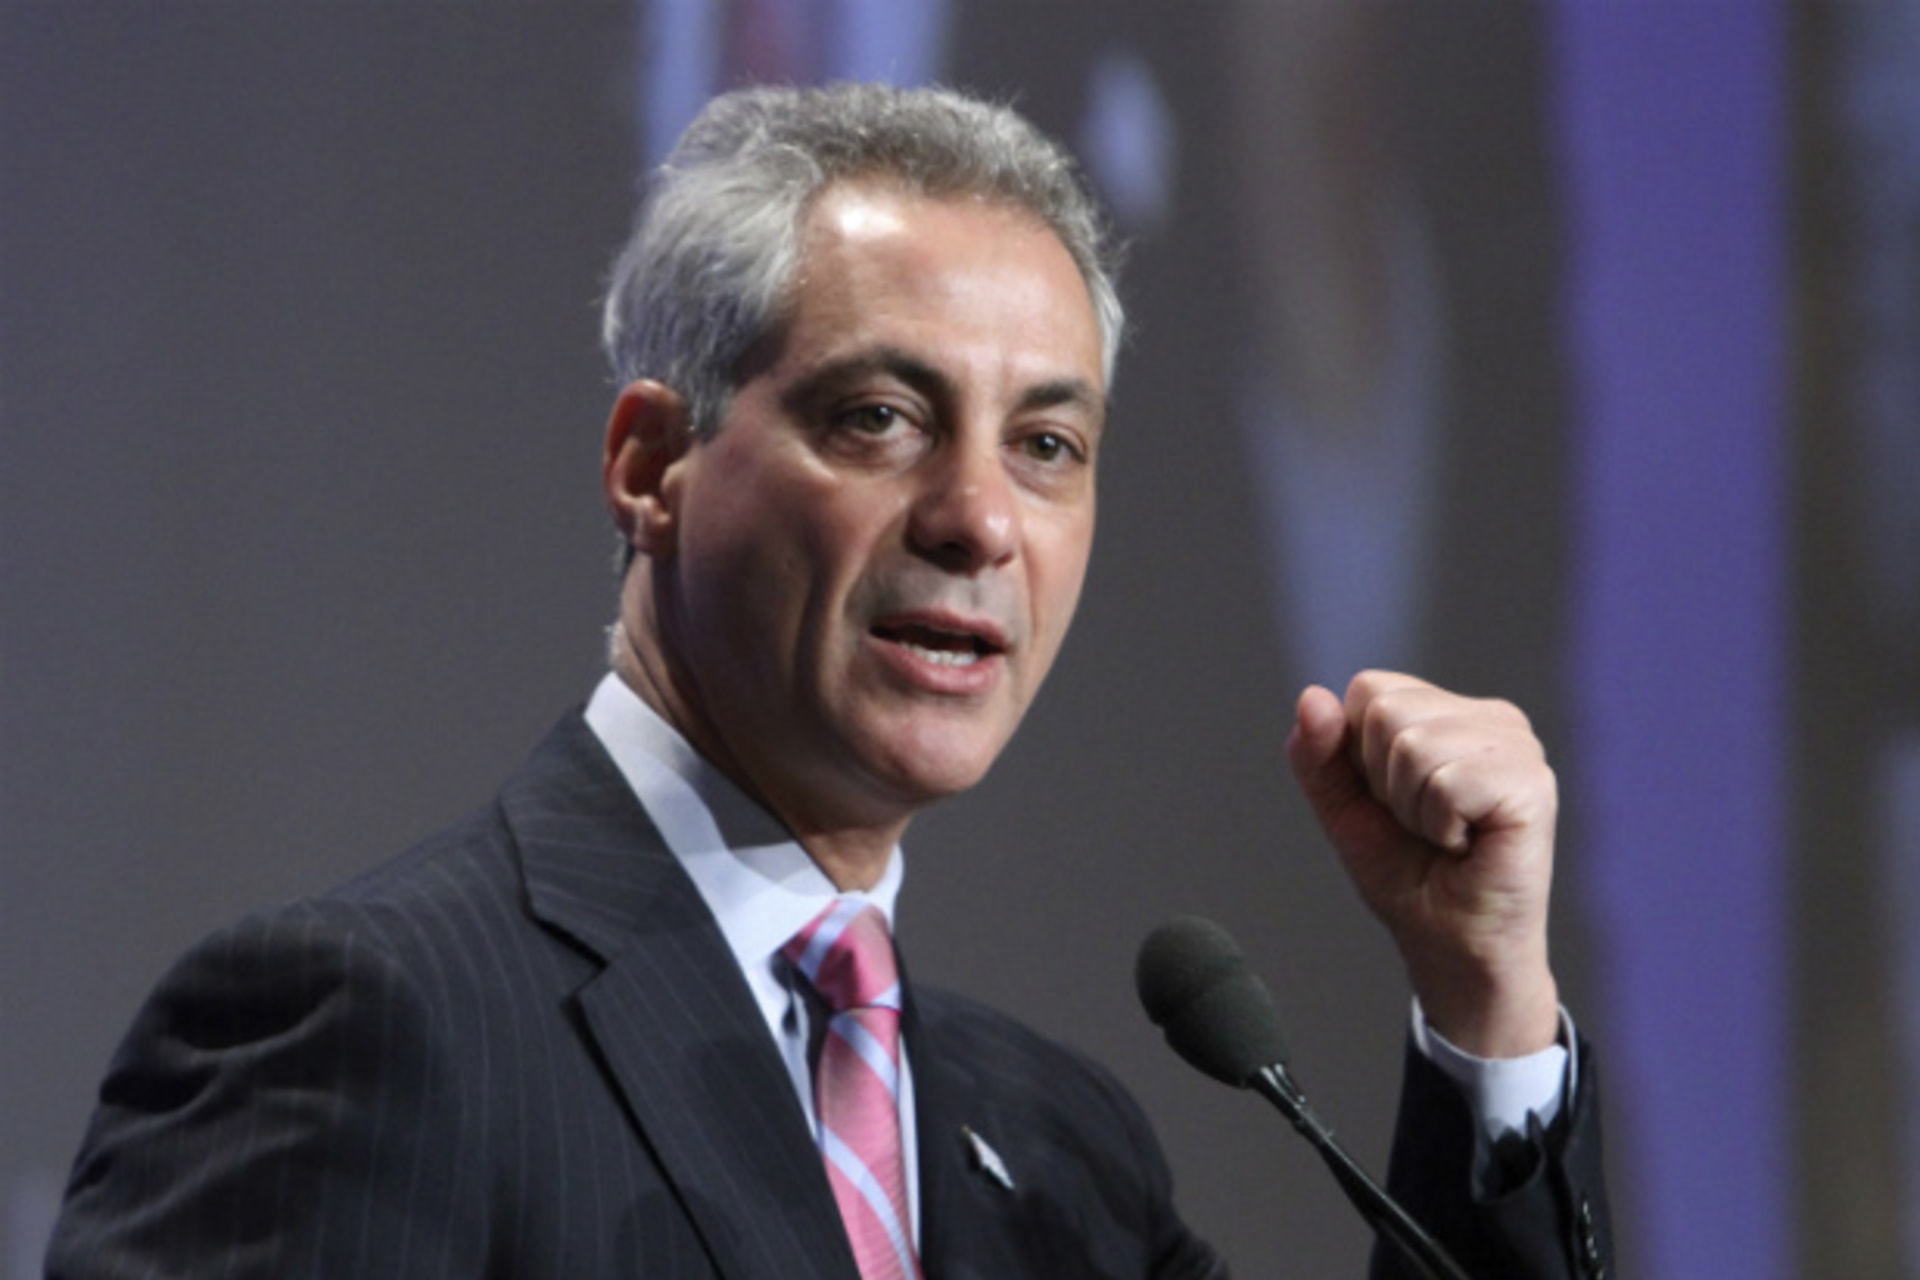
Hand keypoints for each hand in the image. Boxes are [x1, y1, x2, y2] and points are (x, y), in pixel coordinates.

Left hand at [1287, 671, 1560, 1057]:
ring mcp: (1520, 747)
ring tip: (1446, 836)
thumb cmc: (1408, 875)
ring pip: (1413, 745)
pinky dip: (1441, 825)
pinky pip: (1447, 782)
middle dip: (1384, 782)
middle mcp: (1493, 718)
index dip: (1359, 755)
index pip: (1370, 688)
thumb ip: (1318, 753)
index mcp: (1451, 712)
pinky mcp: (1534, 784)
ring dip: (1412, 808)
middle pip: (1387, 711)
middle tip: (1423, 824)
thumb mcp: (1344, 807)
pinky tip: (1469, 845)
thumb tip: (1312, 697)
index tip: (1393, 801)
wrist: (1450, 946)